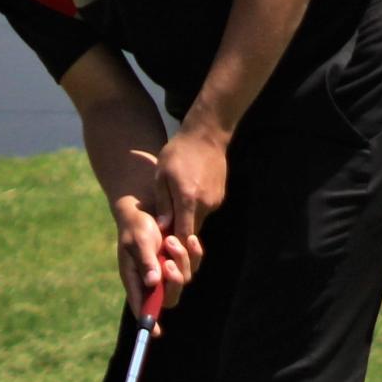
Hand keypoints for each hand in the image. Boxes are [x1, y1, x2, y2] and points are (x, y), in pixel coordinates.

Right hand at [114, 202, 202, 330]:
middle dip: (174, 282)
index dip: (149, 321)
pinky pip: (193, 263)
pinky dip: (194, 252)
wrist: (146, 207)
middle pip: (169, 297)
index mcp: (136, 280)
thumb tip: (153, 282)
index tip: (155, 332)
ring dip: (180, 259)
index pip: (142, 307)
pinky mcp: (181, 259)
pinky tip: (190, 239)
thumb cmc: (135, 225)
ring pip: (184, 278)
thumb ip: (145, 261)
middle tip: (169, 263)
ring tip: (169, 239)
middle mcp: (153, 280)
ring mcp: (168, 270)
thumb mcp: (138, 241)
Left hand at [153, 127, 227, 241]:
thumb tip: (162, 227)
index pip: (183, 235)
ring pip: (199, 222)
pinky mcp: (220, 197)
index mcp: (188, 200)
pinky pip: (205, 211)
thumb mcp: (162, 175)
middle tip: (165, 231)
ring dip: (187, 221)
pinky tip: (186, 197)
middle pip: (192, 232)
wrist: (206, 136)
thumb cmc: (178, 153)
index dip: (174, 245)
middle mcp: (205, 204)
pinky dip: (195, 211)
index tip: (163, 246)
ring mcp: (215, 201)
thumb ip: (163, 203)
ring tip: (173, 210)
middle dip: (179, 235)